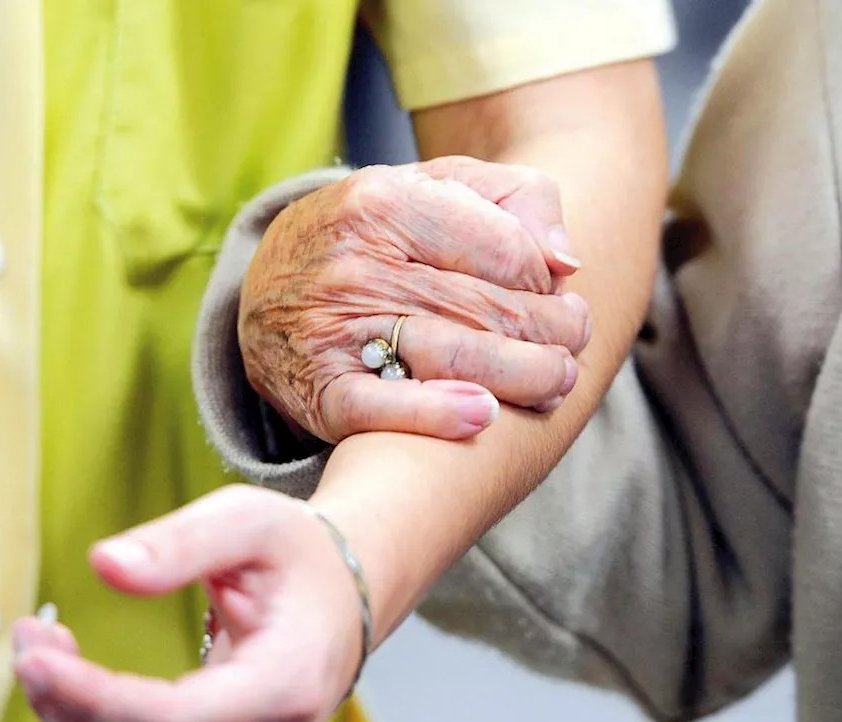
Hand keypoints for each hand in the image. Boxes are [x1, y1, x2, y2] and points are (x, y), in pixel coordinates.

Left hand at [12, 485, 365, 721]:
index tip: (36, 656)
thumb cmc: (295, 560)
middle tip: (33, 641)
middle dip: (62, 704)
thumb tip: (106, 565)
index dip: (90, 697)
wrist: (337, 605)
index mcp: (288, 683)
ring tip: (50, 665)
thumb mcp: (248, 521)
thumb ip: (178, 542)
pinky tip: (78, 708)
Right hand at [241, 155, 591, 442]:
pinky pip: (382, 409)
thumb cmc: (374, 235)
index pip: (504, 250)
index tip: (555, 292)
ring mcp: (334, 329)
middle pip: (489, 309)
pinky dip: (437, 414)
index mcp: (383, 202)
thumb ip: (512, 198)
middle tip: (574, 342)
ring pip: (454, 356)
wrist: (267, 286)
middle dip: (552, 332)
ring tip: (557, 380)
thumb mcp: (432, 186)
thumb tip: (564, 262)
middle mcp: (355, 264)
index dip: (545, 279)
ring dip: (525, 376)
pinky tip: (485, 415)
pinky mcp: (320, 389)